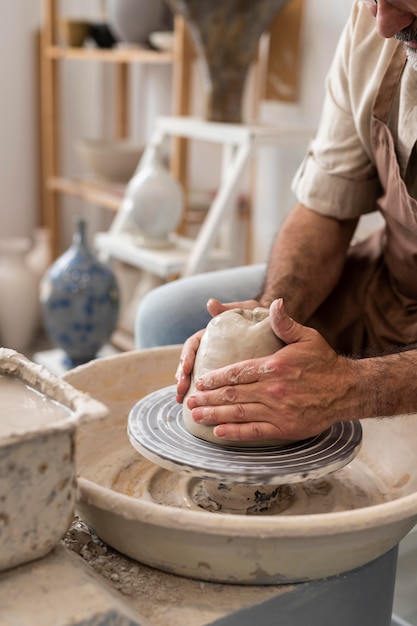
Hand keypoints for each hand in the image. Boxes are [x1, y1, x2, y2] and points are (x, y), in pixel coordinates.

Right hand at [175, 297, 261, 402]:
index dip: (187, 356)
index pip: (194, 344)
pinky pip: (215, 389)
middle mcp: (214, 349)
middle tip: (181, 390)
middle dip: (183, 378)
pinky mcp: (231, 377)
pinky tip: (202, 409)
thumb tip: (210, 303)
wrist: (283, 332)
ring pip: (199, 377)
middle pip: (192, 363)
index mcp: (215, 334)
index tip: (185, 367)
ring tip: (183, 401)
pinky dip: (208, 399)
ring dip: (189, 389)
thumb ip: (232, 308)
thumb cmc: (265, 319)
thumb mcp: (249, 311)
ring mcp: (220, 362)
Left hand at [185, 299, 360, 441]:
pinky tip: (218, 431)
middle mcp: (273, 389)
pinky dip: (235, 432)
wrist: (347, 390)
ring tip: (196, 415)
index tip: (200, 380)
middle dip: (207, 398)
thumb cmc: (324, 362)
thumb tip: (275, 302)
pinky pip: (255, 431)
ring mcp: (278, 410)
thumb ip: (285, 323)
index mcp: (274, 366)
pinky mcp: (285, 427)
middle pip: (232, 394)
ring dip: (214, 414)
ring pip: (239, 413)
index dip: (215, 377)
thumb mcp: (307, 336)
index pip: (237, 372)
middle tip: (189, 400)